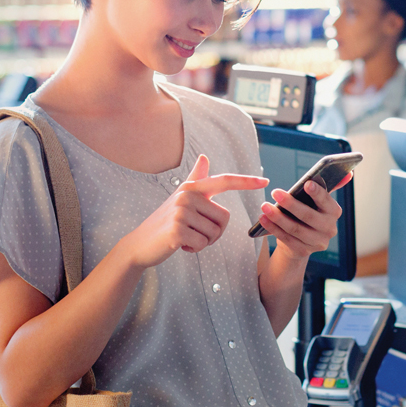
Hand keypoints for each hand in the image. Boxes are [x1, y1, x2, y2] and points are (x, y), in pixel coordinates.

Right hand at [122, 154, 266, 268]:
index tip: (265, 181)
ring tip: (184, 237)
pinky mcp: (177, 230)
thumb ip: (195, 178)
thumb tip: (204, 157)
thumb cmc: (165, 221)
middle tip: (192, 232)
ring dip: (203, 242)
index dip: (246, 181)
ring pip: (214, 233)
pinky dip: (194, 249)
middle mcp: (187, 195)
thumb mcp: (180, 197)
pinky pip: (202, 244)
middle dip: (213, 232)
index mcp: (192, 187)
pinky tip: (179, 245)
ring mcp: (181, 212)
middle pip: (224, 218)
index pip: (224, 181)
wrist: (140, 243)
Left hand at [257, 174, 350, 261]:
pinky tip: (263, 219)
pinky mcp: (303, 251)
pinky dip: (273, 228)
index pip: (327, 202)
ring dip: (278, 217)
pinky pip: (286, 239)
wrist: (300, 240)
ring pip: (295, 228)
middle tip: (275, 192)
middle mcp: (329, 229)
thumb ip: (327, 187)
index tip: (306, 183)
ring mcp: (317, 242)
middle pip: (308, 216)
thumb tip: (349, 173)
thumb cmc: (308, 213)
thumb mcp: (316, 201)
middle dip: (291, 204)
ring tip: (265, 206)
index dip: (317, 193)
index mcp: (334, 212)